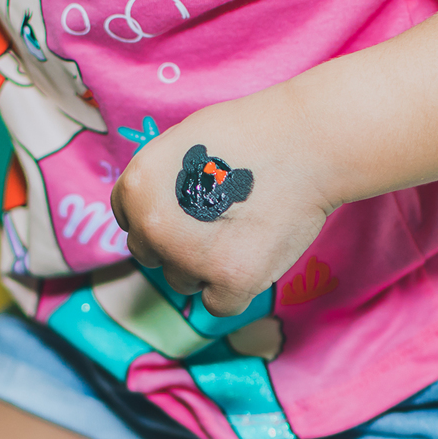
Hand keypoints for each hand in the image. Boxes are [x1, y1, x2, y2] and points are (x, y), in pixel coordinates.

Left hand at [111, 88, 334, 316]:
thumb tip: (152, 215)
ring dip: (207, 266)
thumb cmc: (251, 134)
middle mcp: (153, 227)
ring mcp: (190, 258)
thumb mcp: (181, 141)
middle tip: (219, 218)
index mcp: (136, 187)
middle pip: (151, 255)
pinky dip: (235, 288)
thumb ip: (158, 183)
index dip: (161, 213)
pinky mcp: (231, 281)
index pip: (129, 219)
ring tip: (243, 228)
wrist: (307, 142)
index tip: (188, 206)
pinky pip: (219, 304)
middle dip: (179, 244)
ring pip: (184, 281)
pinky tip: (255, 254)